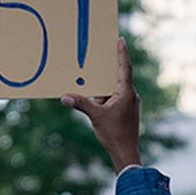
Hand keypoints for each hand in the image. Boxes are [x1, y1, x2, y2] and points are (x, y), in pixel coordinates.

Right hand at [62, 44, 141, 169]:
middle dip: (104, 73)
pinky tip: (95, 103)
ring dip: (102, 91)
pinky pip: (114, 99)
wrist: (126, 153)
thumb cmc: (114, 134)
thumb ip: (81, 104)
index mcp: (126, 93)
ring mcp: (129, 104)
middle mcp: (130, 96)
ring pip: (114, 91)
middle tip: (96, 62)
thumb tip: (65, 97)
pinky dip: (105, 98)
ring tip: (91, 90)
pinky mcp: (126, 112)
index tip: (121, 40)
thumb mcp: (96, 116)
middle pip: (117, 78)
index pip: (124, 68)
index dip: (122, 53)